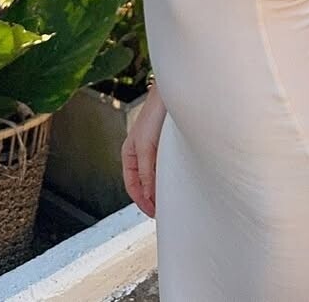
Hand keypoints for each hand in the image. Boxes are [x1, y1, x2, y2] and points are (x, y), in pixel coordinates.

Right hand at [121, 85, 165, 217]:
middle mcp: (141, 153)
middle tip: (165, 210)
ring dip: (162, 187)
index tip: (154, 213)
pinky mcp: (167, 145)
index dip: (142, 201)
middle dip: (152, 197)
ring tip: (173, 199)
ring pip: (156, 175)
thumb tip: (149, 196)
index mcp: (129, 154)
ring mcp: (154, 149)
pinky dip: (170, 176)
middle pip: (144, 183)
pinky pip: (166, 167)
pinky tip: (179, 181)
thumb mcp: (146, 147)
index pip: (132, 186)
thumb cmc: (155, 114)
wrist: (173, 94)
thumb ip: (146, 172)